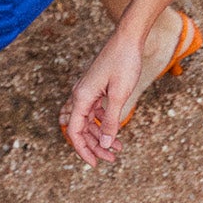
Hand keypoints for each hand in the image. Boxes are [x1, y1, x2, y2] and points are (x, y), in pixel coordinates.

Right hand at [62, 28, 146, 165]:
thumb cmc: (124, 62)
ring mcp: (88, 91)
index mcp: (82, 97)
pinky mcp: (96, 88)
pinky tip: (115, 131)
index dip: (83, 150)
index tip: (95, 164)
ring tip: (117, 149)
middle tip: (111, 159)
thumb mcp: (119, 95)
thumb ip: (110, 121)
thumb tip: (105, 144)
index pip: (74, 131)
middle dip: (95, 146)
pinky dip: (103, 123)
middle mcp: (80, 95)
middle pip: (81, 129)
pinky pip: (95, 111)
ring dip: (101, 136)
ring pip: (88, 121)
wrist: (128, 38)